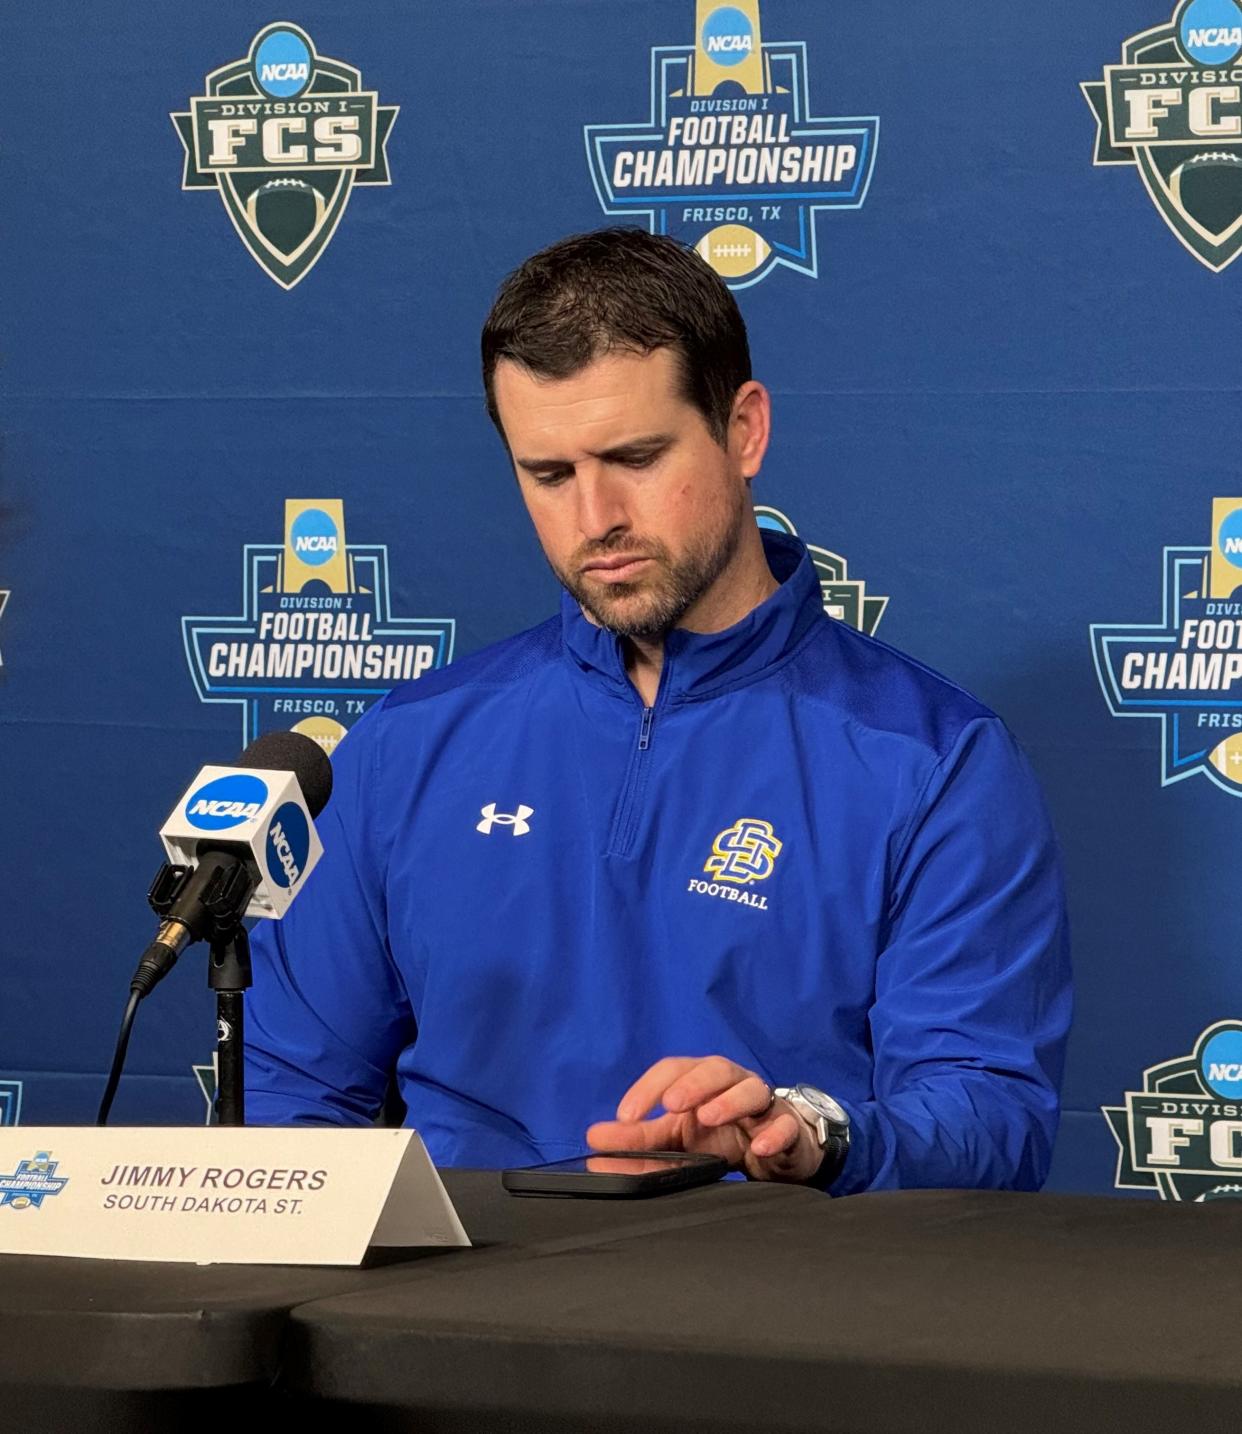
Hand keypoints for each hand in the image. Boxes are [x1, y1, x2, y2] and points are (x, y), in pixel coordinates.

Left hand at [586, 1055, 822, 1182]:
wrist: (778, 1154)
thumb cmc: (723, 1137)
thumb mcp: (678, 1139)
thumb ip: (638, 1140)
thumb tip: (593, 1138)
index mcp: (702, 1082)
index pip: (673, 1070)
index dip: (648, 1088)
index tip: (625, 1117)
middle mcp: (733, 1084)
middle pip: (715, 1068)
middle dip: (693, 1083)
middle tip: (671, 1105)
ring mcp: (764, 1105)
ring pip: (753, 1089)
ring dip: (730, 1101)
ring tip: (709, 1117)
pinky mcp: (790, 1129)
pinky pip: (786, 1125)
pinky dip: (776, 1133)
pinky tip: (760, 1148)